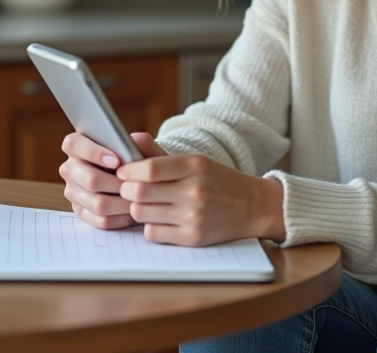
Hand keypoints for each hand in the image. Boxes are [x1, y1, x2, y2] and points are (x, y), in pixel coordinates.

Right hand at [59, 131, 167, 230]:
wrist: (139, 181)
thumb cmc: (137, 160)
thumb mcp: (143, 148)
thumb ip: (142, 142)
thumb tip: (136, 141)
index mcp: (77, 146)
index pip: (73, 144)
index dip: (94, 152)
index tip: (117, 161)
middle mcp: (71, 168)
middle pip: (89, 179)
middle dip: (116, 184)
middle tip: (134, 184)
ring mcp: (74, 192)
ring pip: (97, 204)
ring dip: (122, 203)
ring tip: (139, 199)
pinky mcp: (82, 212)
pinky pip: (101, 220)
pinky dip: (121, 217)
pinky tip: (133, 211)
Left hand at [116, 137, 285, 246]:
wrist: (252, 206)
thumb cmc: (218, 181)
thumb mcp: (195, 162)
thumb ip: (159, 154)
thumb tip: (130, 139)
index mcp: (194, 166)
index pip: (148, 169)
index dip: (128, 170)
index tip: (123, 171)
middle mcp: (194, 191)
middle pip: (140, 192)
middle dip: (127, 190)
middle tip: (128, 189)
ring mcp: (193, 217)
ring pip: (141, 214)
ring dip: (137, 209)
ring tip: (146, 203)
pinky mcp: (192, 238)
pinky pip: (152, 233)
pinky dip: (150, 226)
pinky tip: (160, 219)